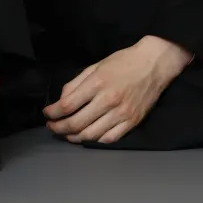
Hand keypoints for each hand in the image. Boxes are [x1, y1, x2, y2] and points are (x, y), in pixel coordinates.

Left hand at [42, 36, 191, 143]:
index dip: (53, 113)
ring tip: (67, 134)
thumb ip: (77, 82)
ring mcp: (121, 113)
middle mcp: (108, 100)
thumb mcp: (97, 65)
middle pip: (76, 123)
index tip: (47, 114)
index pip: (68, 105)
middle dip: (59, 128)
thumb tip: (62, 100)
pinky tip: (88, 136)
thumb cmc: (124, 61)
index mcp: (98, 83)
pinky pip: (109, 139)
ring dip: (74, 137)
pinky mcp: (132, 122)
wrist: (154, 63)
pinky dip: (95, 140)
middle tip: (53, 127)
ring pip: (91, 135)